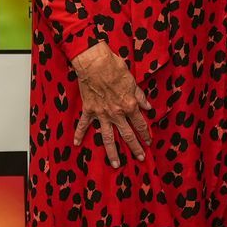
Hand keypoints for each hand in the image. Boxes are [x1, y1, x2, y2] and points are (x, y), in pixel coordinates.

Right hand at [70, 41, 151, 167]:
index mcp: (129, 105)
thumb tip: (148, 107)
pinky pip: (84, 124)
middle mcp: (116, 113)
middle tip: (140, 158)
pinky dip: (79, 134)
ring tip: (116, 164)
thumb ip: (140, 96)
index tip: (149, 142)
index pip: (140, 124)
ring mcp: (102, 113)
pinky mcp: (89, 110)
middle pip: (127, 135)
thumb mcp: (132, 81)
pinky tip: (76, 143)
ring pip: (108, 137)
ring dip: (112, 152)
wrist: (94, 62)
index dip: (146, 134)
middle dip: (135, 148)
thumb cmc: (115, 67)